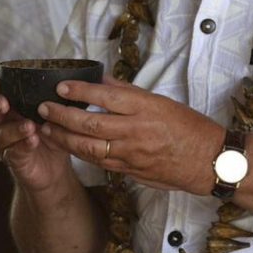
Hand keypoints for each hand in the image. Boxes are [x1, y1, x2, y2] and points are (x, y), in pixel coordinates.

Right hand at [0, 74, 75, 191]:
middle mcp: (1, 122)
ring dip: (13, 128)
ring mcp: (5, 142)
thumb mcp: (51, 109)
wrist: (55, 166)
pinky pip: (13, 151)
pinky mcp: (14, 159)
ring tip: (29, 126)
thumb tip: (66, 79)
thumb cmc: (49, 130)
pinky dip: (23, 144)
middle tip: (4, 103)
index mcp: (8, 105)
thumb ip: (49, 95)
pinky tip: (33, 140)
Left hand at [37, 76, 224, 194]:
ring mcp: (132, 154)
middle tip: (43, 108)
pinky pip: (99, 162)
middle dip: (62, 116)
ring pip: (89, 148)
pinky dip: (79, 154)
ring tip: (45, 128)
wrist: (210, 160)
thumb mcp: (160, 101)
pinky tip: (66, 146)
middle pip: (90, 124)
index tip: (60, 86)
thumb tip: (101, 81)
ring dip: (63, 138)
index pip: (106, 97)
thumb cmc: (188, 127)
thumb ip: (128, 93)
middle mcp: (136, 131)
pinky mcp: (131, 171)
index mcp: (145, 108)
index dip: (80, 91)